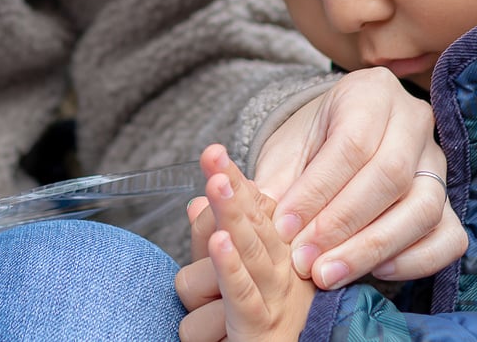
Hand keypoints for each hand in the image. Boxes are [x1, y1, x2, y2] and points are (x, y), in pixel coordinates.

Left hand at [179, 145, 312, 341]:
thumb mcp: (223, 276)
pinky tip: (220, 245)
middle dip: (230, 194)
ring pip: (233, 255)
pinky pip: (239, 291)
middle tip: (214, 160)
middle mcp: (282, 268)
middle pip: (250, 223)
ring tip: (216, 234)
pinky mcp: (259, 326)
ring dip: (212, 256)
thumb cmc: (249, 323)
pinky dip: (228, 269)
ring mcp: (274, 297)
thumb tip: (194, 203)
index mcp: (278, 250)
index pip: (255, 207)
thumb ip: (212, 239)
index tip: (213, 152)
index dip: (233, 178)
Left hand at [252, 68, 465, 288]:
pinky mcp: (452, 203)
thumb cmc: (309, 146)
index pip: (351, 144)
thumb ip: (274, 183)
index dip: (317, 191)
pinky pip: (450, 237)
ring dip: (373, 248)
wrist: (337, 145)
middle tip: (305, 261)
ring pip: (424, 207)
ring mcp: (438, 163)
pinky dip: (416, 260)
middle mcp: (414, 121)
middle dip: (342, 225)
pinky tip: (377, 272)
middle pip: (390, 175)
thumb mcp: (285, 151)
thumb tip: (253, 219)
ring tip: (329, 275)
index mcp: (370, 92)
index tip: (284, 228)